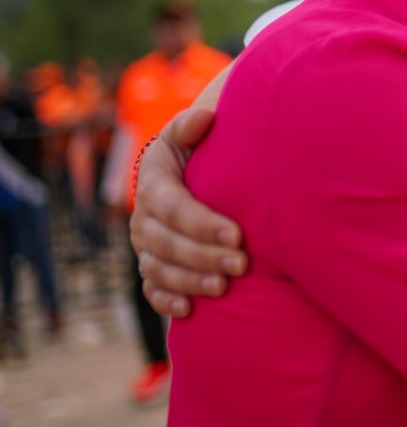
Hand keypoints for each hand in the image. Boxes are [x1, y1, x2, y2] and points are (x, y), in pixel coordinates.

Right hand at [129, 107, 248, 317]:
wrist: (188, 172)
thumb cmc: (197, 150)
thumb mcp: (188, 133)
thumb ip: (192, 126)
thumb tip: (205, 117)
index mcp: (154, 185)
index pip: (174, 208)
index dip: (203, 224)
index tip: (237, 235)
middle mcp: (144, 218)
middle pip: (167, 243)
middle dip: (203, 256)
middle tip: (241, 265)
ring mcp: (146, 246)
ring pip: (159, 269)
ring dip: (190, 280)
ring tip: (223, 287)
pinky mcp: (153, 267)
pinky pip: (152, 289)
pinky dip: (166, 301)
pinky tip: (189, 310)